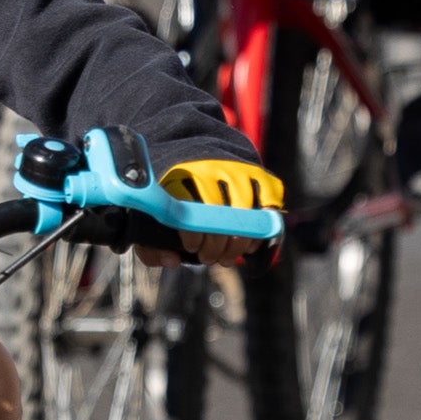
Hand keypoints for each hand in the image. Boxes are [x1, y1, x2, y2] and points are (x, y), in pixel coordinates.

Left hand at [159, 157, 286, 266]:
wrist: (198, 159)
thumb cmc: (175, 201)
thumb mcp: (153, 220)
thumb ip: (151, 247)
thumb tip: (172, 261)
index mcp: (177, 175)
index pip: (188, 206)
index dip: (193, 233)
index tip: (192, 248)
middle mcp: (208, 168)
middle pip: (219, 211)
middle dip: (217, 244)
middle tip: (209, 258)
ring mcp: (235, 168)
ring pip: (245, 210)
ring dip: (240, 242)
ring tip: (229, 256)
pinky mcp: (257, 172)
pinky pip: (269, 200)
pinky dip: (264, 225)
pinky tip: (250, 241)